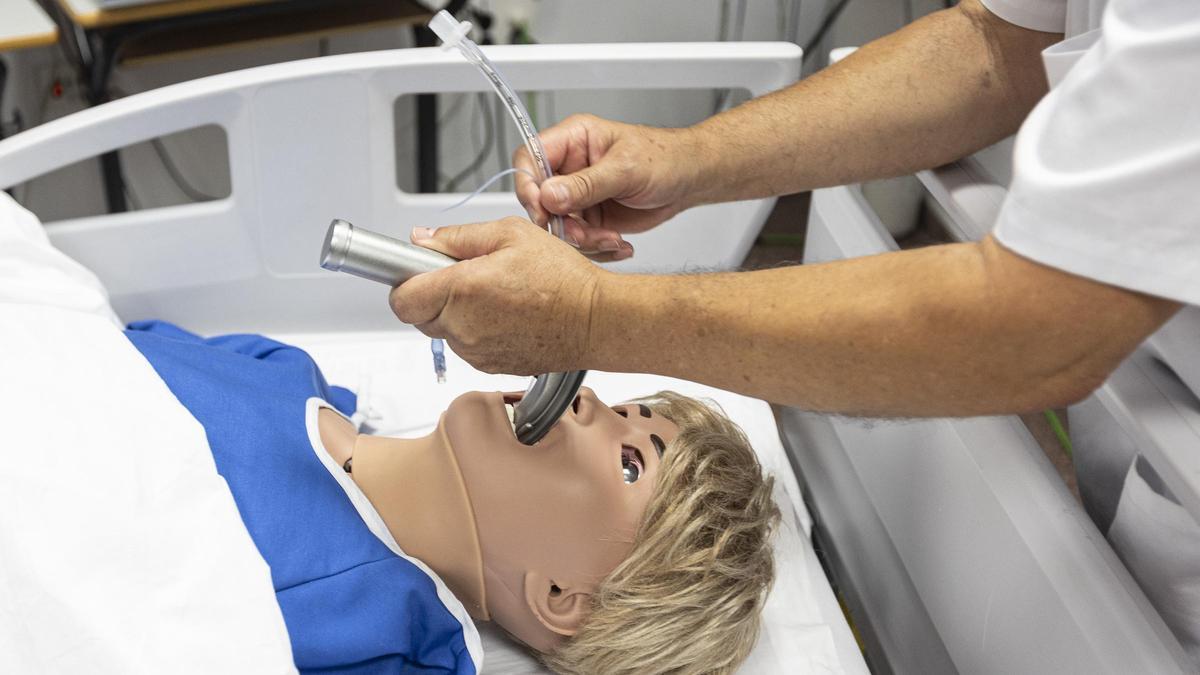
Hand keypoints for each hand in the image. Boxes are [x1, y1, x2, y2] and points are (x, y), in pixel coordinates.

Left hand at [389, 217, 603, 374]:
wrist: (596, 320)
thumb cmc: (563, 278)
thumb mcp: (511, 234)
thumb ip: (458, 237)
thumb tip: (422, 239)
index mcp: (463, 289)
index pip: (401, 297)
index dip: (405, 281)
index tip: (418, 270)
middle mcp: (464, 326)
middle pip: (419, 315)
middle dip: (433, 293)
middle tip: (467, 275)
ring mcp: (476, 351)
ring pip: (444, 331)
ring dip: (457, 313)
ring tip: (495, 294)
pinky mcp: (489, 366)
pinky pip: (467, 345)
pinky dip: (477, 330)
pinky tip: (506, 313)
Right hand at [514, 114, 701, 261]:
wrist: (689, 180)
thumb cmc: (664, 158)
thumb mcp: (625, 169)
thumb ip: (586, 184)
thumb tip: (549, 195)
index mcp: (573, 140)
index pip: (530, 157)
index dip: (528, 185)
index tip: (541, 209)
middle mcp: (570, 168)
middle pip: (540, 199)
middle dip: (561, 223)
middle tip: (582, 234)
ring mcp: (578, 195)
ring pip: (559, 226)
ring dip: (583, 240)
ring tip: (612, 239)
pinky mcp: (590, 218)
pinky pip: (579, 240)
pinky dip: (597, 248)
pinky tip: (619, 244)